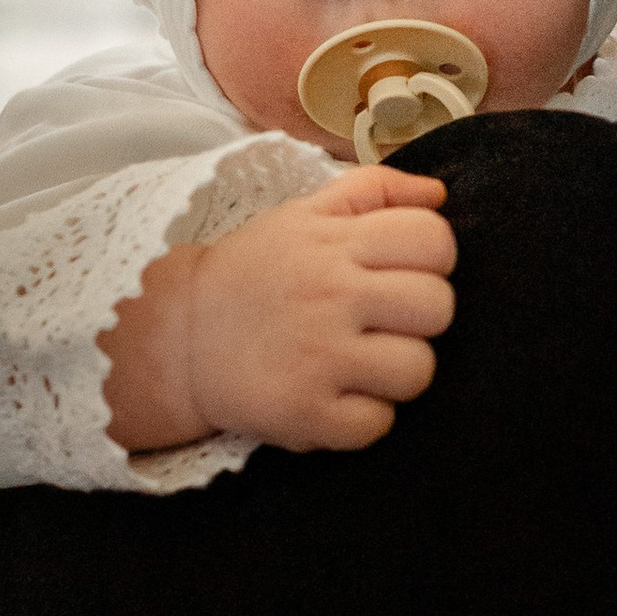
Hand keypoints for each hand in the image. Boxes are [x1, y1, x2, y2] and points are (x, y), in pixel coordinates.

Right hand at [104, 168, 455, 456]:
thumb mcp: (303, 213)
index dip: (431, 258)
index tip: (398, 273)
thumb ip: (374, 190)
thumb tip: (439, 195)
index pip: (434, 240)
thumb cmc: (254, 272)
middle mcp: (329, 295)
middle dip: (419, 316)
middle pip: (438, 307)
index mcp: (333, 243)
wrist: (178, 338)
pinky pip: (380, 424)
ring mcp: (318, 358)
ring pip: (419, 370)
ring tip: (359, 361)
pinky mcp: (305, 415)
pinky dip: (363, 418)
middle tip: (380, 321)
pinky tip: (334, 396)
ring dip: (397, 371)